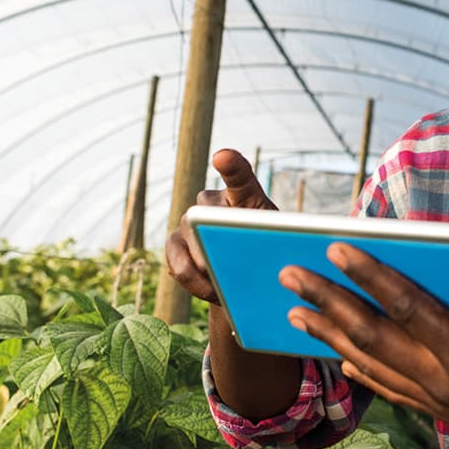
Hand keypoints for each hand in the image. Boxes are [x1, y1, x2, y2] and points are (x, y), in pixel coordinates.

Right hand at [164, 148, 276, 304]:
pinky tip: (208, 290)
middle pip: (207, 213)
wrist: (244, 274)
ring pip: (188, 239)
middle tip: (229, 266)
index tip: (222, 157)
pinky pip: (177, 262)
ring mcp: (188, 220)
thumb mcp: (275, 245)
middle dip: (213, 240)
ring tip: (221, 289)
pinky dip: (192, 282)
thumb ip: (265, 241)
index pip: (239, 174)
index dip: (231, 165)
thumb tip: (246, 256)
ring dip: (204, 269)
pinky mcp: (173, 243)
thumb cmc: (265, 252)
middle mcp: (211, 201)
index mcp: (244, 195)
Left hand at [278, 243, 448, 448]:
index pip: (406, 308)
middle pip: (370, 335)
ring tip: (293, 311)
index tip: (336, 247)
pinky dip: (357, 369)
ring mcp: (434, 400)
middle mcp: (441, 381)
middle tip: (289, 273)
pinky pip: (386, 388)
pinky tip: (338, 355)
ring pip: (369, 363)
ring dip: (328, 334)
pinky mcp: (437, 410)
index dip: (369, 276)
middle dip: (327, 301)